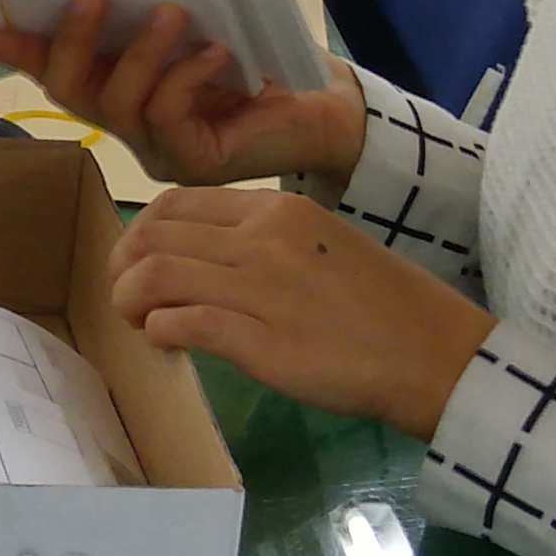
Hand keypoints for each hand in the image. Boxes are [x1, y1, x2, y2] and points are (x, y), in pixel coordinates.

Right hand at [0, 0, 368, 188]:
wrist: (327, 105)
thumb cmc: (261, 56)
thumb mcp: (199, 21)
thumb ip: (152, 8)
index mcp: (120, 87)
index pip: (53, 68)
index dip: (14, 46)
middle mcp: (128, 125)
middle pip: (70, 91)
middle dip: (71, 40)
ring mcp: (158, 150)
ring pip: (119, 102)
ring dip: (140, 51)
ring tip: (171, 11)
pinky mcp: (194, 162)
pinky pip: (168, 115)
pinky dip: (186, 75)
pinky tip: (218, 52)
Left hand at [111, 187, 492, 439]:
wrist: (432, 353)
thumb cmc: (382, 306)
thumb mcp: (321, 245)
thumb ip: (263, 244)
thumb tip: (205, 262)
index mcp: (276, 210)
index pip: (175, 203)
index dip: (141, 235)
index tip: (142, 266)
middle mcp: (261, 239)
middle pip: (151, 235)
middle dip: (124, 269)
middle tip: (131, 302)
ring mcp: (258, 288)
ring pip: (152, 275)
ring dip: (130, 302)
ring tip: (142, 325)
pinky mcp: (259, 341)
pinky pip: (179, 323)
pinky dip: (159, 332)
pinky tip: (170, 345)